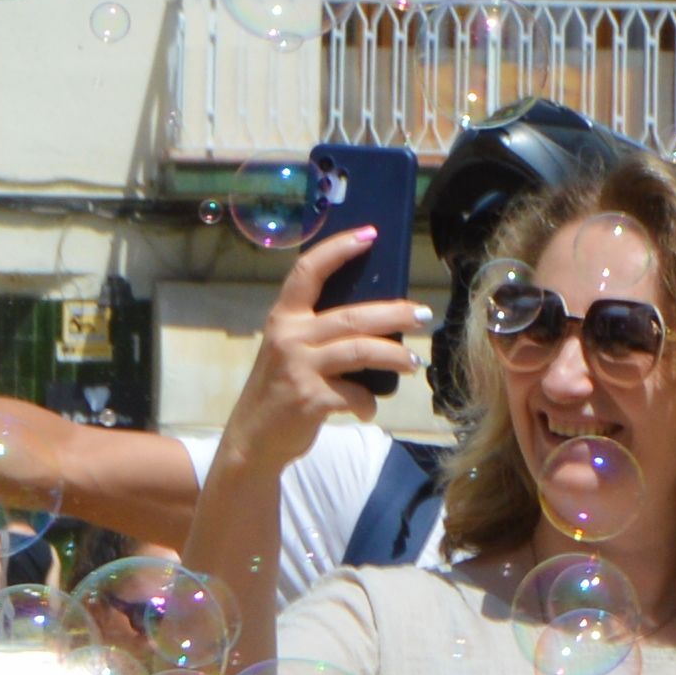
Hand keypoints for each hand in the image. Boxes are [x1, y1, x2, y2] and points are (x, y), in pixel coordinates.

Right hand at [232, 231, 421, 454]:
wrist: (253, 440)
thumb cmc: (282, 389)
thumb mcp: (291, 351)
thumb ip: (320, 332)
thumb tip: (377, 319)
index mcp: (284, 317)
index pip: (310, 270)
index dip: (339, 249)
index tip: (370, 234)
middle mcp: (290, 336)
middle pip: (352, 316)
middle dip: (394, 313)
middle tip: (422, 313)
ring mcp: (299, 367)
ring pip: (361, 351)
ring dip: (395, 355)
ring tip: (414, 362)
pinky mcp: (311, 399)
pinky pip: (356, 394)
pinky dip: (368, 403)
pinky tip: (368, 408)